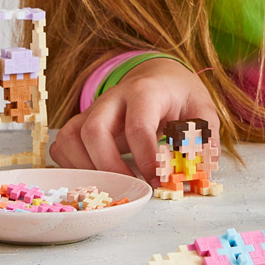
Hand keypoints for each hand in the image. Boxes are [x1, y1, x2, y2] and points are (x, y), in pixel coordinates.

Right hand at [49, 58, 218, 181]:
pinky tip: (96, 177)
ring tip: (113, 184)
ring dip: (87, 169)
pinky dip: (72, 167)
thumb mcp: (201, 109)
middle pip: (94, 130)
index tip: (159, 180)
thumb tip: (198, 170)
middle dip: (109, 166)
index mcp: (145, 91)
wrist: (158, 77)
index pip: (138, 125)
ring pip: (71, 138)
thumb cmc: (179, 97)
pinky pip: (62, 146)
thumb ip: (202, 137)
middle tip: (131, 187)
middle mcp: (113, 98)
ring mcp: (92, 110)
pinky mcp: (81, 123)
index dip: (146, 158)